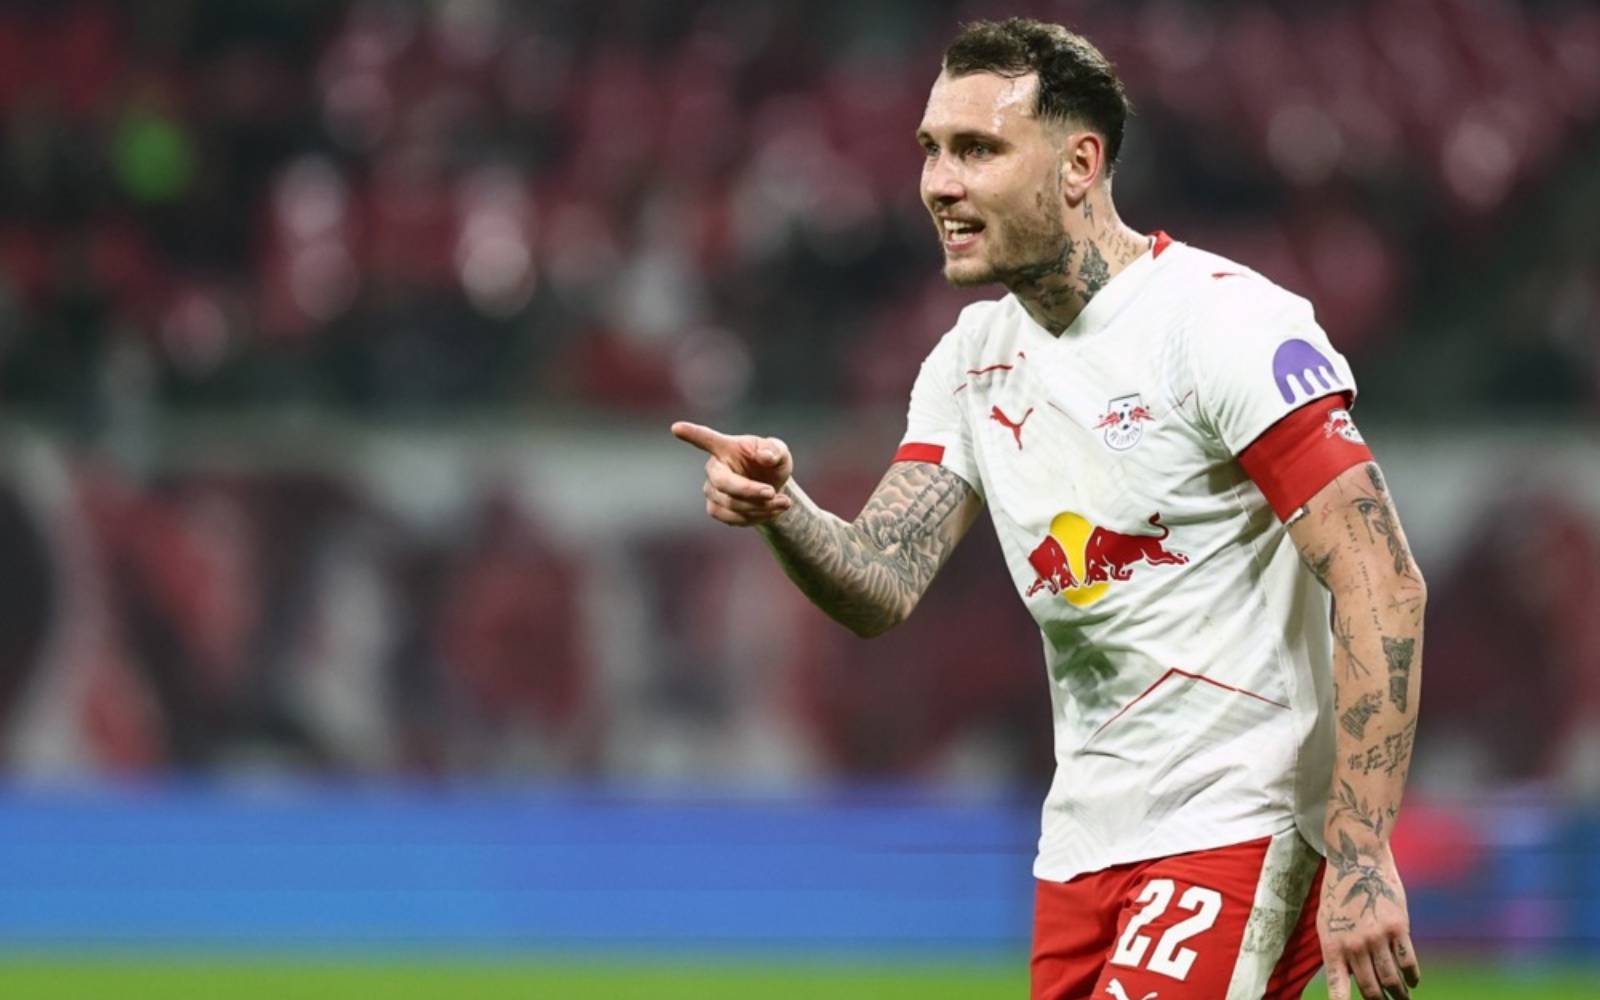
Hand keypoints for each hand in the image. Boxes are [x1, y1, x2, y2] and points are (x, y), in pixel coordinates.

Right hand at [670, 421, 794, 526]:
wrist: (773, 488)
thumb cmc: (772, 463)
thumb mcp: (780, 453)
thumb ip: (775, 451)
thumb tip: (765, 456)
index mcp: (725, 447)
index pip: (705, 439)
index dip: (691, 434)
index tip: (676, 428)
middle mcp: (714, 468)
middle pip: (723, 483)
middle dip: (749, 491)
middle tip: (772, 493)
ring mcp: (711, 490)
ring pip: (731, 504)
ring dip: (760, 507)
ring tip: (784, 502)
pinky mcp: (715, 509)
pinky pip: (733, 519)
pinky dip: (757, 517)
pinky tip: (772, 510)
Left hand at [1319, 837, 1420, 999]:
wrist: (1357, 860)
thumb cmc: (1339, 893)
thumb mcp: (1327, 922)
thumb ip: (1338, 951)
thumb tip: (1351, 978)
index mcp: (1332, 946)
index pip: (1338, 989)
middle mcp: (1354, 946)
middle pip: (1371, 990)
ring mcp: (1377, 938)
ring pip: (1392, 980)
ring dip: (1399, 995)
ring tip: (1402, 999)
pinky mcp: (1398, 928)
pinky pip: (1408, 962)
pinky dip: (1412, 977)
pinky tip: (1412, 982)